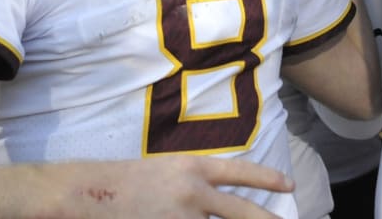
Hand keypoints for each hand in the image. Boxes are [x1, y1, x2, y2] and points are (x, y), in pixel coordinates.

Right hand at [67, 155, 294, 217]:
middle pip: (244, 212)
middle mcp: (194, 193)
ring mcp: (184, 218)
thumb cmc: (127, 180)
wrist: (92, 194)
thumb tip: (219, 200)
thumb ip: (194, 183)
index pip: (238, 172)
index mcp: (191, 168)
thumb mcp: (164, 170)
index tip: (289, 186)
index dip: (266, 179)